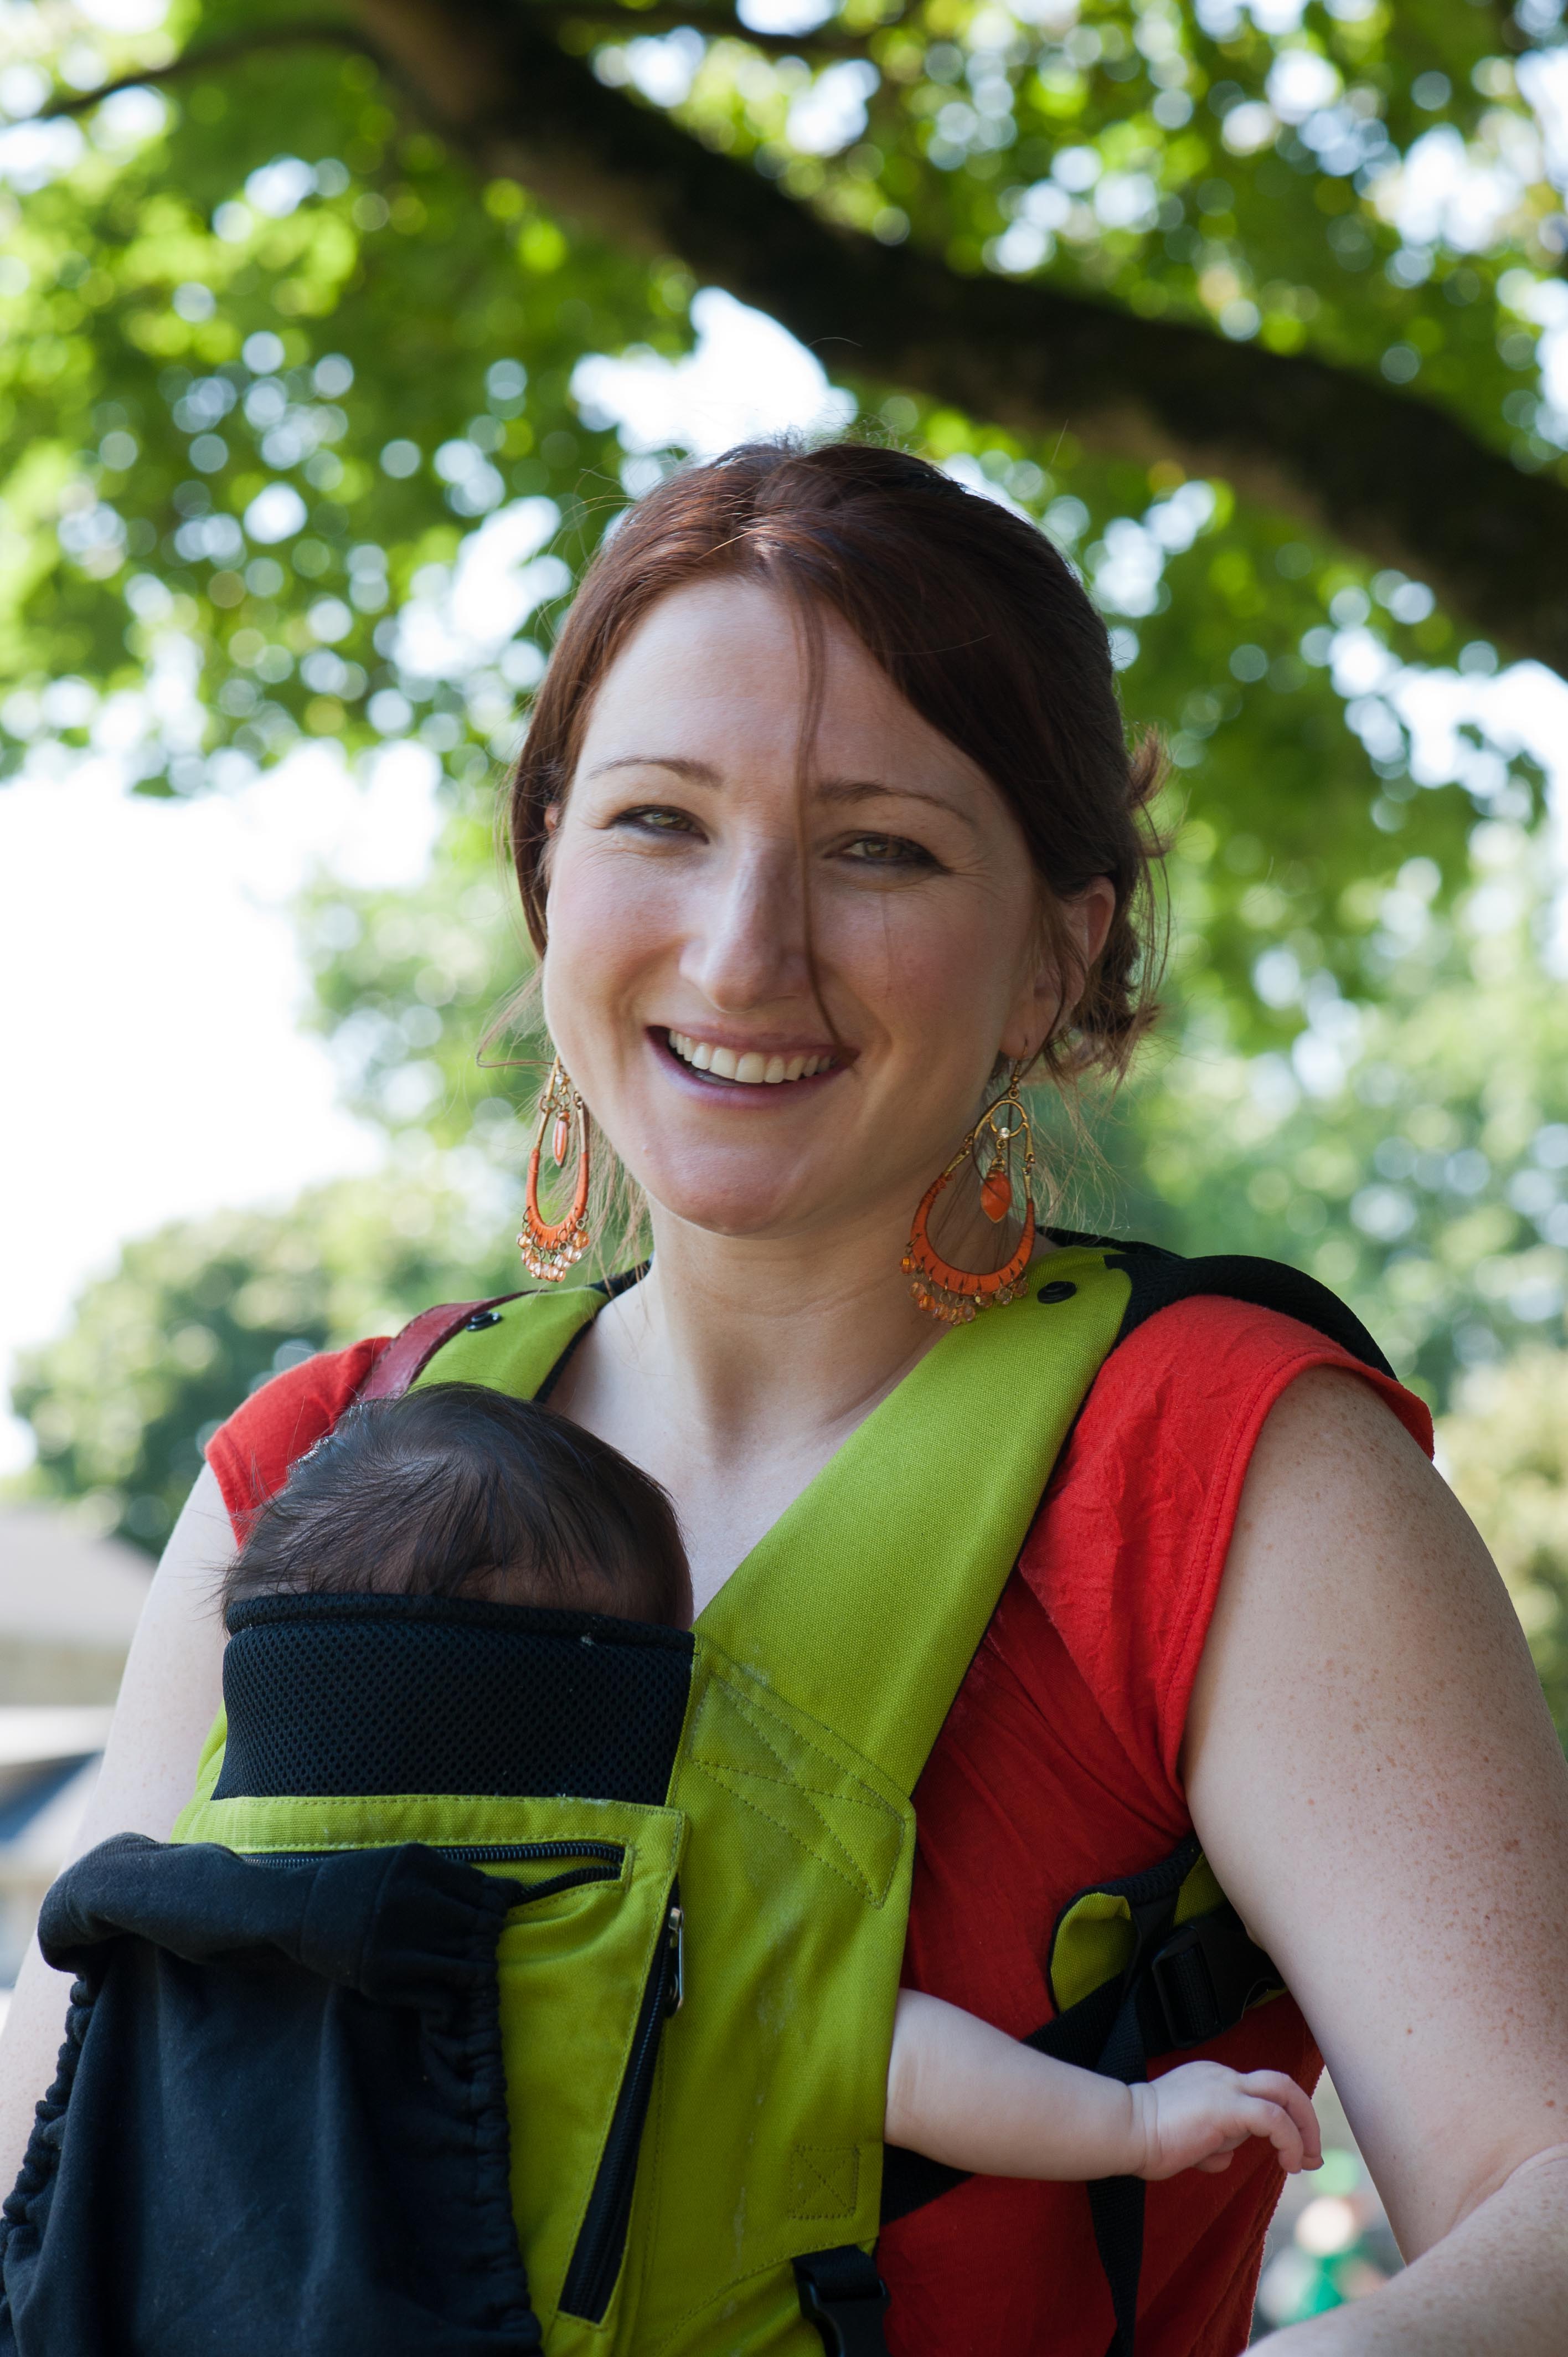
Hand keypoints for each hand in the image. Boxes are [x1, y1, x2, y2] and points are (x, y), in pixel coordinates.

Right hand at [1129, 2060, 1321, 2181]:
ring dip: (1305, 2129)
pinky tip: (1289, 2164)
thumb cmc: (1145, 2139)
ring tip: (1307, 2160)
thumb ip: (1209, 2144)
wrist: (1124, 2130)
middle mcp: (1222, 2076)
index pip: (1257, 2092)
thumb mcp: (1185, 2141)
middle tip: (1314, 2152)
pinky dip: (1290, 2140)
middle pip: (1280, 2083)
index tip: (1295, 2152)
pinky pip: (1273, 2118)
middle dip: (1305, 2117)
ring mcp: (1224, 2087)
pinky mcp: (1226, 2106)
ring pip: (1284, 2092)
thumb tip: (1223, 2159)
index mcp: (1211, 2081)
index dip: (1283, 2120)